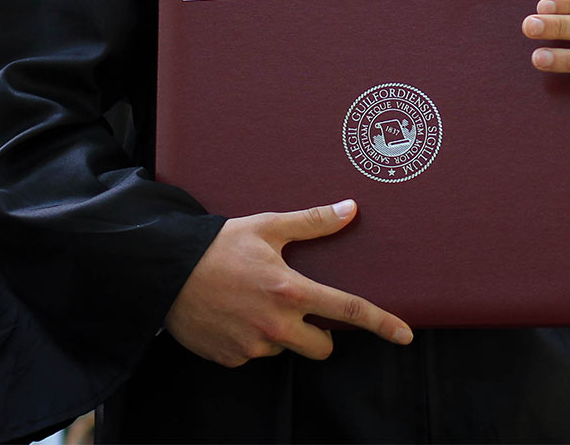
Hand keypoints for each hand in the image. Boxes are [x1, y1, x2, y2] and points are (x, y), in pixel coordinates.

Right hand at [165, 200, 412, 366]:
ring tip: (253, 303)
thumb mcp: (267, 226)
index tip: (405, 335)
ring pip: (286, 350)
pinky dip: (251, 339)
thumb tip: (351, 209)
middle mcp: (276, 325)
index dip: (382, 323)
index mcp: (292, 291)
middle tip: (296, 306)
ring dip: (281, 334)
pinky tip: (233, 315)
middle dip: (317, 332)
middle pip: (322, 347)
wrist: (165, 271)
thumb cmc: (218, 246)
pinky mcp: (232, 359)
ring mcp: (253, 347)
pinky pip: (255, 355)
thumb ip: (313, 222)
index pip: (349, 311)